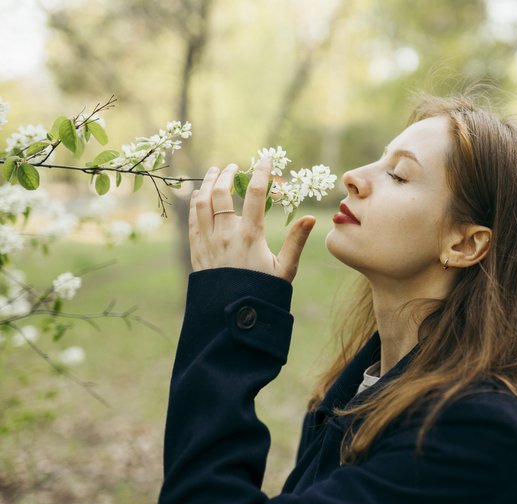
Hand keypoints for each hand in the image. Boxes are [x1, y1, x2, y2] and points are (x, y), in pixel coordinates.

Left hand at [188, 158, 315, 281]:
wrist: (232, 317)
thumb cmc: (263, 292)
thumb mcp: (286, 269)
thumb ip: (296, 241)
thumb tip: (310, 218)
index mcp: (251, 236)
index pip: (256, 194)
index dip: (261, 173)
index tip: (265, 160)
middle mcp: (226, 235)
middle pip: (221, 193)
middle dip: (227, 174)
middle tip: (234, 167)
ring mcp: (208, 242)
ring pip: (201, 203)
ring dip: (207, 184)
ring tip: (214, 173)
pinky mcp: (197, 252)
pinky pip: (191, 220)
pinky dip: (194, 203)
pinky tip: (198, 196)